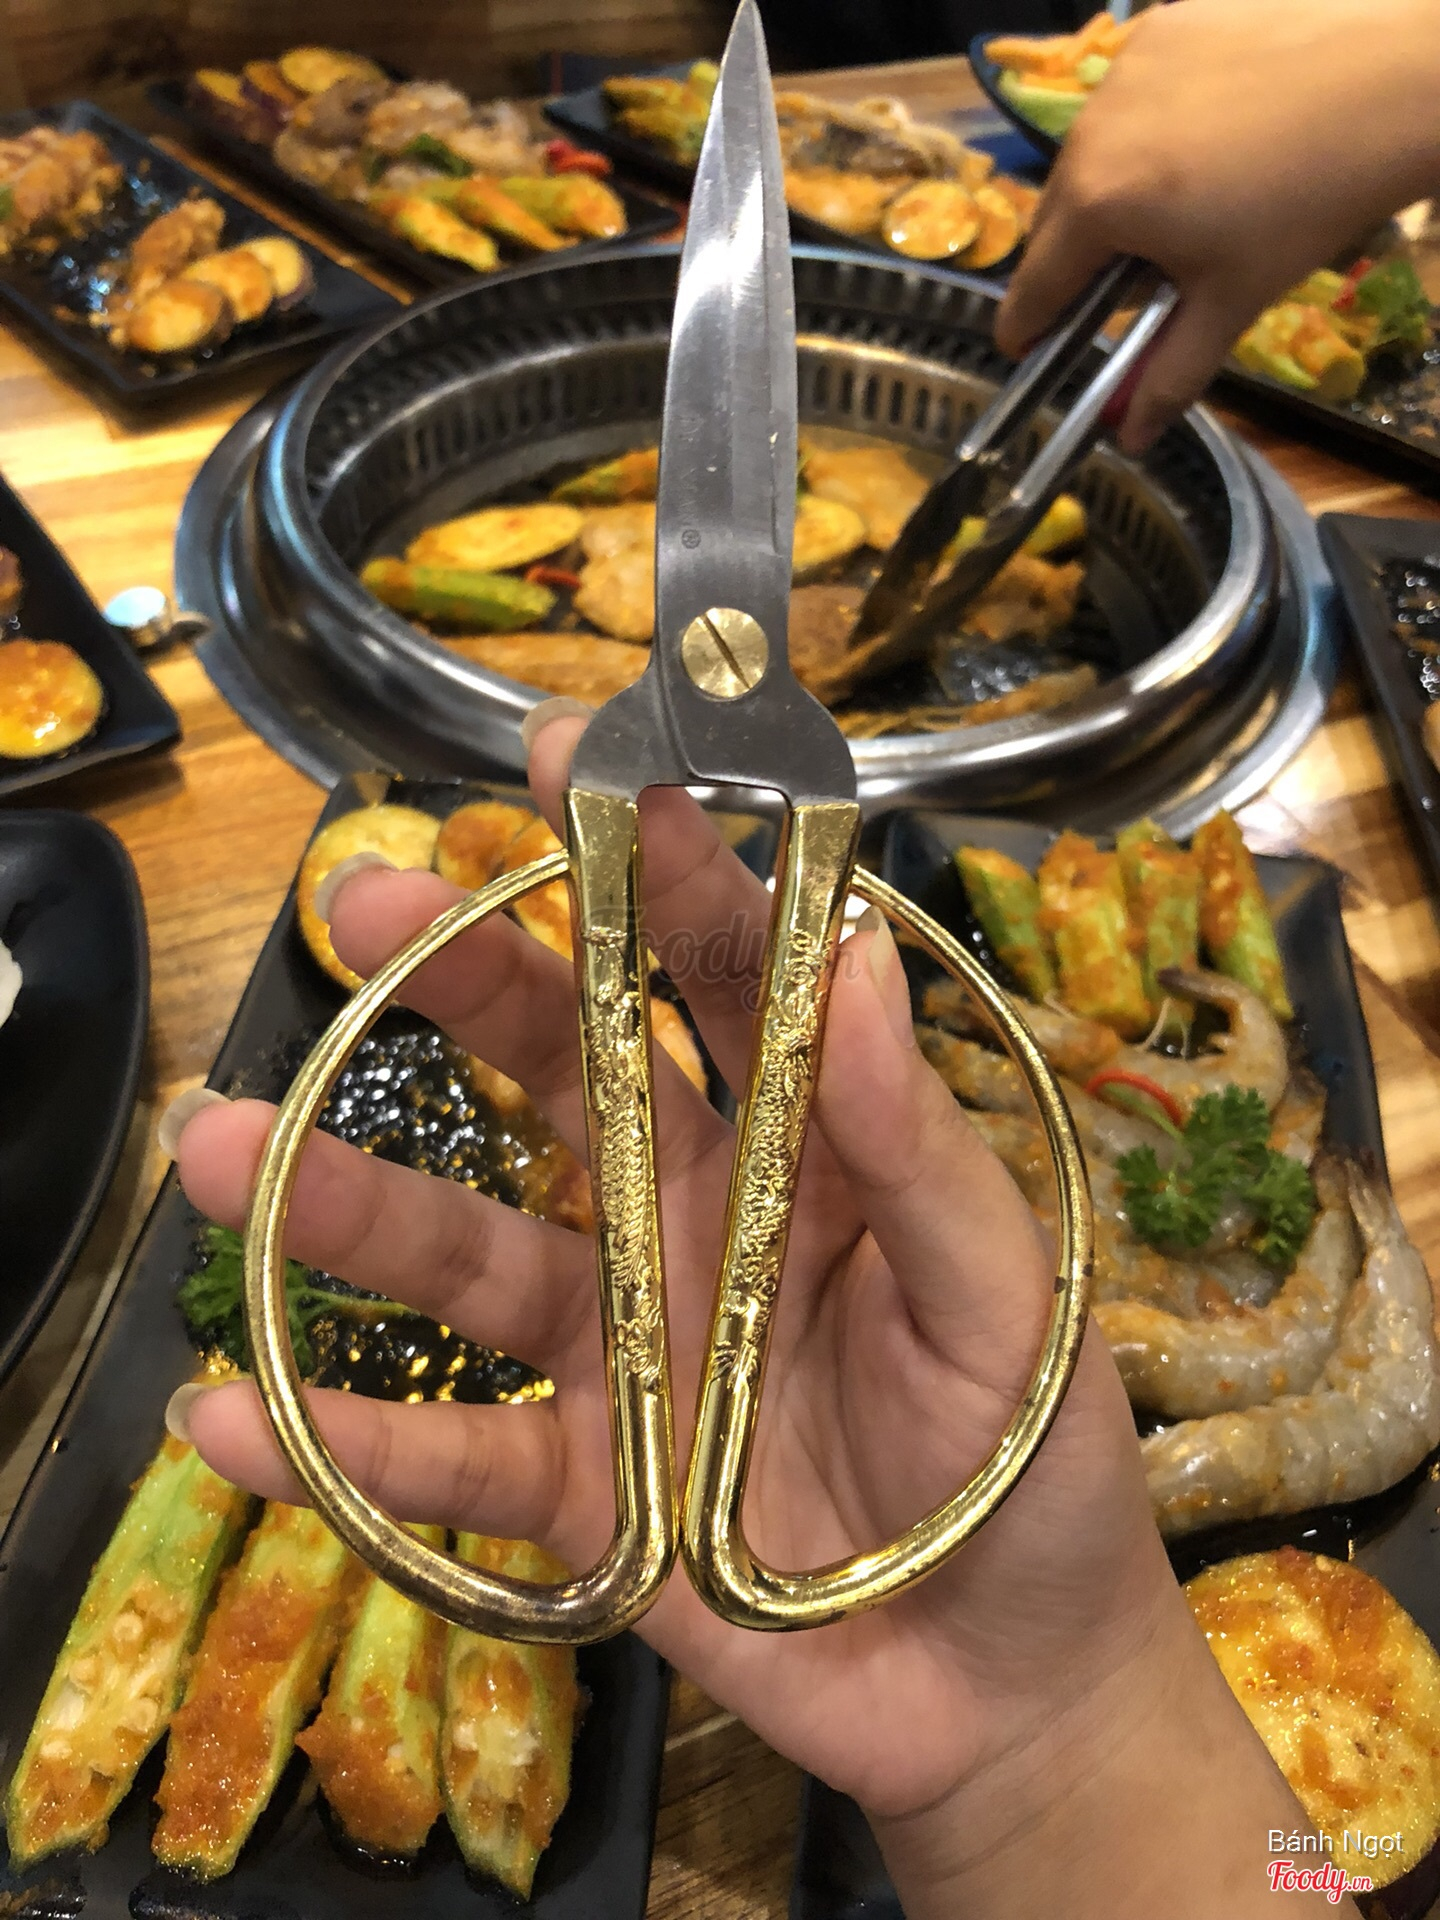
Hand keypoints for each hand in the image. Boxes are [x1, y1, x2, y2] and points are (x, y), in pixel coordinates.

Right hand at [170, 714, 1330, 1915]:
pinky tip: (228, 1414)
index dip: (651, 861)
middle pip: (560, 1074)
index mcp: (808, 1146)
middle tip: (349, 903)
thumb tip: (856, 950)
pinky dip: (339, 1447)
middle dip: (461, 982)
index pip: (723, 972)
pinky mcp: (582, 1492)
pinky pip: (448, 1462)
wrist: (1008, 1690)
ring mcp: (625, 1351)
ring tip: (224, 1148)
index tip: (572, 758)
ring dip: (345, 1205)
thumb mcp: (1008, 1296)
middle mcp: (693, 1218)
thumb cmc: (1034, 1473)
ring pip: (470, 1255)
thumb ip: (919, 1144)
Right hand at [998, 0, 1439, 451]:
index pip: (1032, 285)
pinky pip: (1129, 97)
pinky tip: (1204, 140)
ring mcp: (1125, 67)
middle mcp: (1090, 128)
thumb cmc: (1308, 203)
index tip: (1027, 351)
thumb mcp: (1232, 302)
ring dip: (1111, 190)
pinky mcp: (1163, 26)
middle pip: (1056, 217)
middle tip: (1125, 286)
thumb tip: (1128, 440)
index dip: (1027, 330)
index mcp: (1097, 204)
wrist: (1395, 82)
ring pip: (1091, 153)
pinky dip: (1148, 128)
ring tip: (1177, 207)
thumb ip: (1168, 376)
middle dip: (1078, 260)